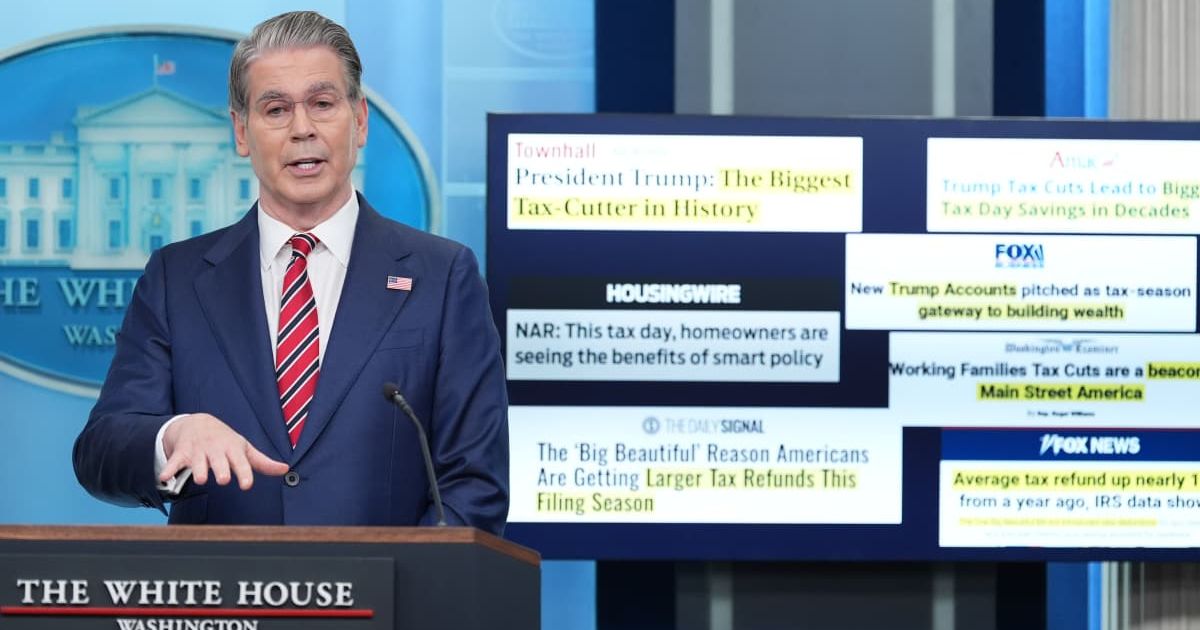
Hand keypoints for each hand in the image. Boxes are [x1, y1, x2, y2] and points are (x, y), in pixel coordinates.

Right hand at [160, 413, 288, 489]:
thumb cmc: (226, 440)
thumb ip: (262, 462)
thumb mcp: (244, 448)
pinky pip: (174, 462)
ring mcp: (198, 451)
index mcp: (233, 449)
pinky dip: (169, 469)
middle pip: (218, 461)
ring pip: (197, 462)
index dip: (244, 473)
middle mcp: (216, 450)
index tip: (246, 485)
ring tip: (199, 479)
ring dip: (197, 470)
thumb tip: (285, 469)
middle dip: (220, 469)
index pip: (240, 462)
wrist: (198, 422)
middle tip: (222, 479)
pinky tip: (164, 478)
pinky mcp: (181, 454)